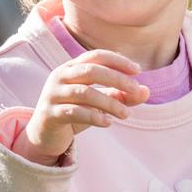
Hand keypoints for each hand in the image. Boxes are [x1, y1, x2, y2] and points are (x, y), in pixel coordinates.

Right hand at [13, 50, 149, 165]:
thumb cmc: (75, 112)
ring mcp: (53, 94)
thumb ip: (121, 96)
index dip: (117, 60)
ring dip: (110, 103)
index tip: (138, 71)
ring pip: (84, 92)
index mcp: (71, 67)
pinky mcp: (50, 113)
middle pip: (91, 70)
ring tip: (126, 114)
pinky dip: (94, 116)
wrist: (45, 135)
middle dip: (116, 79)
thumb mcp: (100, 103)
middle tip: (136, 90)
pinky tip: (108, 123)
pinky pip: (74, 112)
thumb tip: (146, 91)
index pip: (96, 56)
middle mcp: (60, 76)